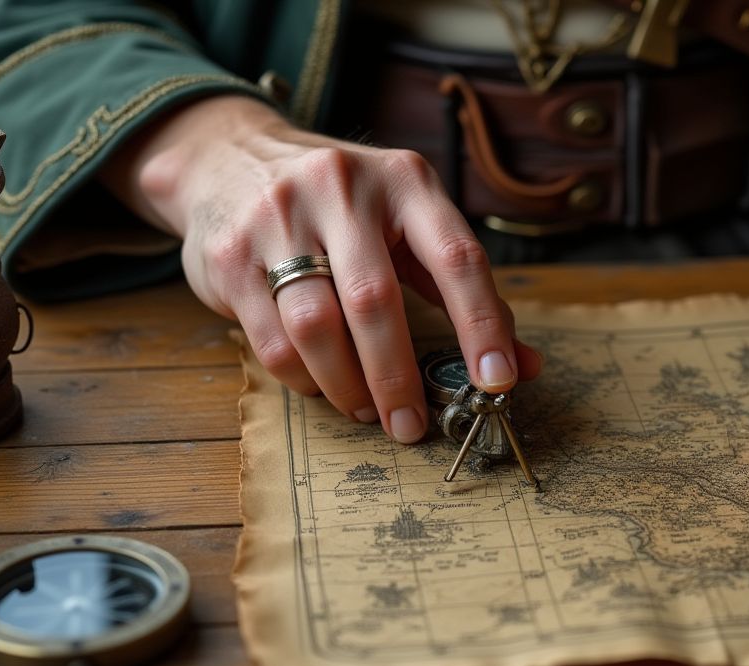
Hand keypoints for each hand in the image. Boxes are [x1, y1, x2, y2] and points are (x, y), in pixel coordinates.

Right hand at [101, 96, 540, 442]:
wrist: (225, 157)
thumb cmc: (342, 206)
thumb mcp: (407, 224)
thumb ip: (461, 292)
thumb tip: (522, 366)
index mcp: (406, 180)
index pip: (456, 258)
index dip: (482, 325)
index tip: (497, 383)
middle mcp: (342, 189)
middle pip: (376, 301)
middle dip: (398, 377)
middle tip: (411, 425)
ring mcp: (279, 217)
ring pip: (317, 326)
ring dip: (347, 385)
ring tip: (366, 409)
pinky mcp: (231, 254)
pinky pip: (272, 339)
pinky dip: (304, 378)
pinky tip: (322, 384)